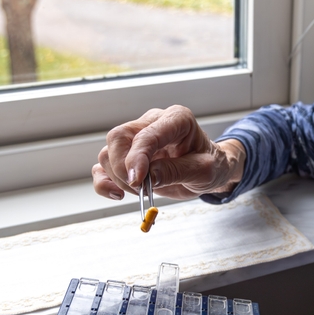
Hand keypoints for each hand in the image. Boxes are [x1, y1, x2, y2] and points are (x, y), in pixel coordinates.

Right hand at [92, 105, 245, 199]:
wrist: (210, 171)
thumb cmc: (211, 165)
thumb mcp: (204, 171)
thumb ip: (176, 172)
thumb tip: (146, 178)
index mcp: (176, 119)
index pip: (146, 134)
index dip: (137, 157)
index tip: (138, 181)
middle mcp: (152, 123)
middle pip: (118, 137)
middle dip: (123, 168)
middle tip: (140, 189)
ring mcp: (137, 138)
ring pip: (108, 152)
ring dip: (118, 177)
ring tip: (141, 191)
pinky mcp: (127, 156)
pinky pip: (103, 167)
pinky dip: (104, 182)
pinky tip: (118, 194)